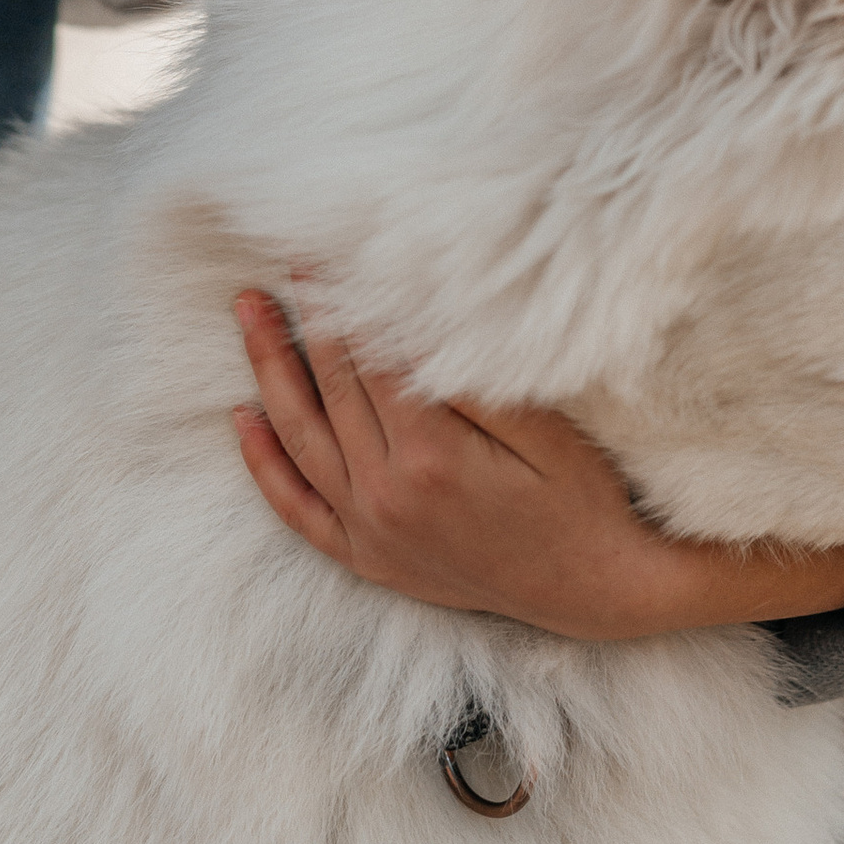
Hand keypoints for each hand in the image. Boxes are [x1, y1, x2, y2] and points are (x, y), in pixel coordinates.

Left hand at [230, 291, 843, 640]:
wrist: (599, 590)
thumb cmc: (584, 498)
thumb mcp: (545, 429)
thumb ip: (473, 380)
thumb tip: (412, 325)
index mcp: (428, 458)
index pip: (368, 361)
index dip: (345, 302)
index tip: (323, 253)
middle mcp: (386, 497)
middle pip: (329, 390)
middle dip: (304, 322)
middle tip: (281, 263)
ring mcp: (372, 533)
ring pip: (301, 439)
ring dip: (269, 373)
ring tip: (247, 313)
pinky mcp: (370, 558)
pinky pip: (300, 510)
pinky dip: (267, 466)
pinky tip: (244, 421)